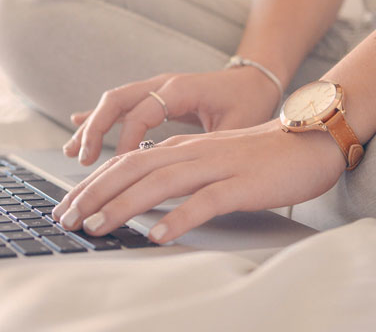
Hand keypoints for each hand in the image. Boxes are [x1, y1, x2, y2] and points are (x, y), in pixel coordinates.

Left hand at [52, 119, 346, 242]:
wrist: (310, 140)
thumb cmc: (260, 156)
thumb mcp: (211, 160)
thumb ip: (179, 172)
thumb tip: (142, 195)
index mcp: (182, 149)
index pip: (125, 163)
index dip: (92, 184)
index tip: (67, 207)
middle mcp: (192, 153)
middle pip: (132, 169)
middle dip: (93, 194)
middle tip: (66, 219)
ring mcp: (217, 166)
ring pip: (159, 183)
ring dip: (123, 206)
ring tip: (96, 227)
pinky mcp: (241, 184)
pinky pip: (205, 201)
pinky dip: (178, 218)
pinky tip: (158, 235)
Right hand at [63, 67, 282, 165]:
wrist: (256, 79)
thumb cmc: (250, 102)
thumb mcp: (237, 125)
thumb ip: (211, 144)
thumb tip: (188, 173)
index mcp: (181, 89)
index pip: (142, 113)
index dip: (127, 140)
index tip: (119, 167)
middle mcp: (163, 84)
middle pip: (117, 100)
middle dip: (95, 130)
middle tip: (82, 161)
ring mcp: (156, 88)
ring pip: (113, 102)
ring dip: (91, 126)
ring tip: (73, 153)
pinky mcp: (154, 96)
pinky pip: (120, 105)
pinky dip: (99, 118)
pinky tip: (78, 128)